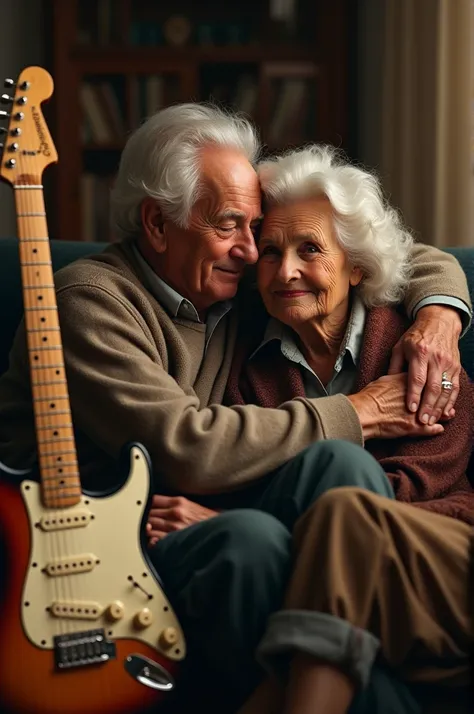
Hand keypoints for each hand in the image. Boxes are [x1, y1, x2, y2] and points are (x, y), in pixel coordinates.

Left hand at [146, 495, 217, 546]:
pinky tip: (155, 541)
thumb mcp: (194, 505)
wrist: (221, 530)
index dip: (149, 505)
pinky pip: (156, 541)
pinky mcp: (175, 540)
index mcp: (179, 502)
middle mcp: (175, 513)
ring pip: (150, 527)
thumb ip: (178, 504)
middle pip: (149, 513)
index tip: (147, 509)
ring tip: (150, 532)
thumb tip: (163, 506)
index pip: (154, 500)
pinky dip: (153, 542)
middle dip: (147, 518)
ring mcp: (174, 527)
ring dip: (148, 530)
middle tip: (146, 522)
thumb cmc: (209, 520)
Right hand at [348, 373, 445, 440]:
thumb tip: (398, 377)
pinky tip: (439, 429)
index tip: (436, 386)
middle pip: (434, 397)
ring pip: (434, 413)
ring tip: (447, 415)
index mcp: (408, 382)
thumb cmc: (369, 397)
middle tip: (447, 402)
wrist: (363, 413)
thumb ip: (395, 378)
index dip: (432, 385)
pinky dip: (435, 430)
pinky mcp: (413, 427)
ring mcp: (416, 412)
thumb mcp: (383, 380)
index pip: (426, 381)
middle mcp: (416, 396)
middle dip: (441, 400)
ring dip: (441, 415)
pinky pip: (429, 429)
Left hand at [388, 305, 461, 424]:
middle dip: (428, 406)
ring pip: (446, 389)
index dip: (414, 395)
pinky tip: (445, 412)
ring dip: (439, 407)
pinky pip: (455, 387)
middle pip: (433, 387)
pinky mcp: (456, 366)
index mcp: (420, 352)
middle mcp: (436, 358)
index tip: (411, 409)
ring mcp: (448, 363)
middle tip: (422, 421)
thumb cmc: (415, 335)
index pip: (417, 377)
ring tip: (432, 420)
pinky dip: (451, 401)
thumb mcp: (400, 347)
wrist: (440, 321)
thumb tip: (387, 385)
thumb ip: (394, 366)